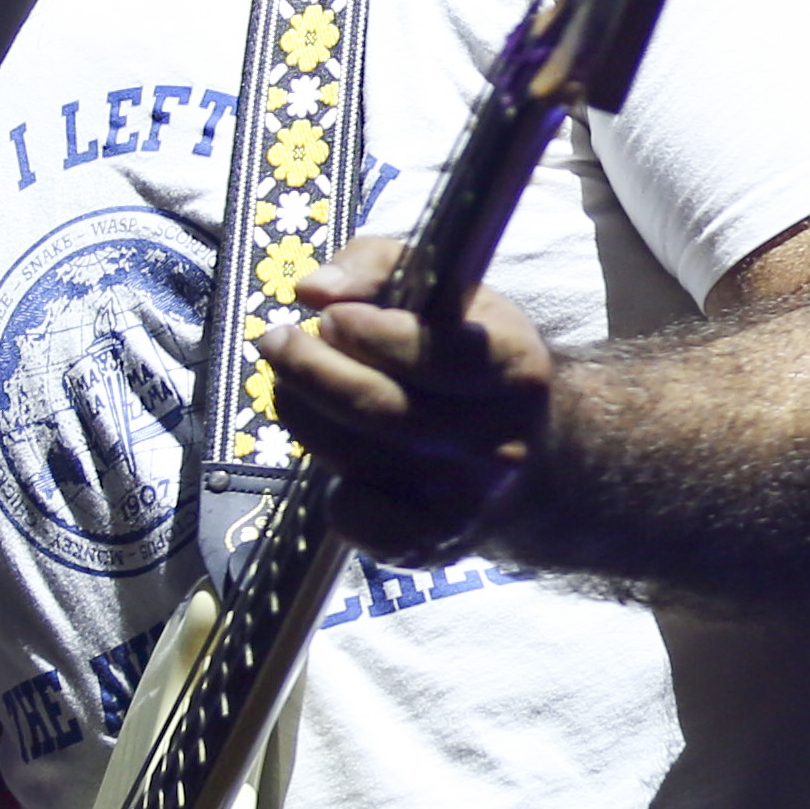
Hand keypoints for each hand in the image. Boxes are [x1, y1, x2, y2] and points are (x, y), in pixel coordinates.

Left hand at [272, 234, 557, 559]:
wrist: (531, 453)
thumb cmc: (467, 355)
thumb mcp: (443, 290)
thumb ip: (375, 265)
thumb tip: (314, 291)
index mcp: (514, 367)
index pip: (433, 354)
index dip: (368, 333)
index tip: (330, 317)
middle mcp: (497, 441)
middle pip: (378, 408)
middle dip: (308, 369)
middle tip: (278, 342)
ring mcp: (466, 499)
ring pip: (355, 456)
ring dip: (303, 414)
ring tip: (294, 384)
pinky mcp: (432, 543)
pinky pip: (354, 517)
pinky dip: (328, 483)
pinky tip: (336, 453)